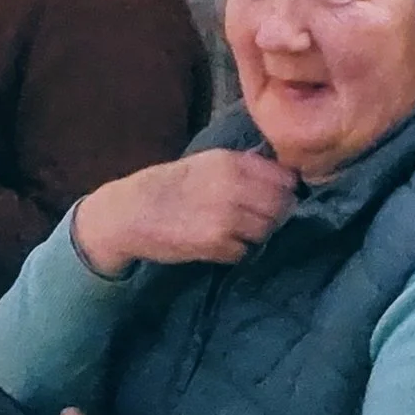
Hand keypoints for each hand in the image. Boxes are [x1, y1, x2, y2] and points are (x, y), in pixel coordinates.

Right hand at [70, 150, 298, 277]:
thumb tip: (280, 175)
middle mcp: (232, 187)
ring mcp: (226, 217)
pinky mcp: (217, 244)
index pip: (284, 179)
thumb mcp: (205, 162)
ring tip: (234, 230)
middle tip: (254, 217)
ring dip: (255, 234)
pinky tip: (216, 242)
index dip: (284, 190)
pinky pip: (245, 251)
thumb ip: (241, 166)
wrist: (130, 213)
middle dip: (273, 214)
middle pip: (281, 207)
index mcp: (230, 162)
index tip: (274, 196)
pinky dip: (235, 250)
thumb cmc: (167, 186)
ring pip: (267, 230)